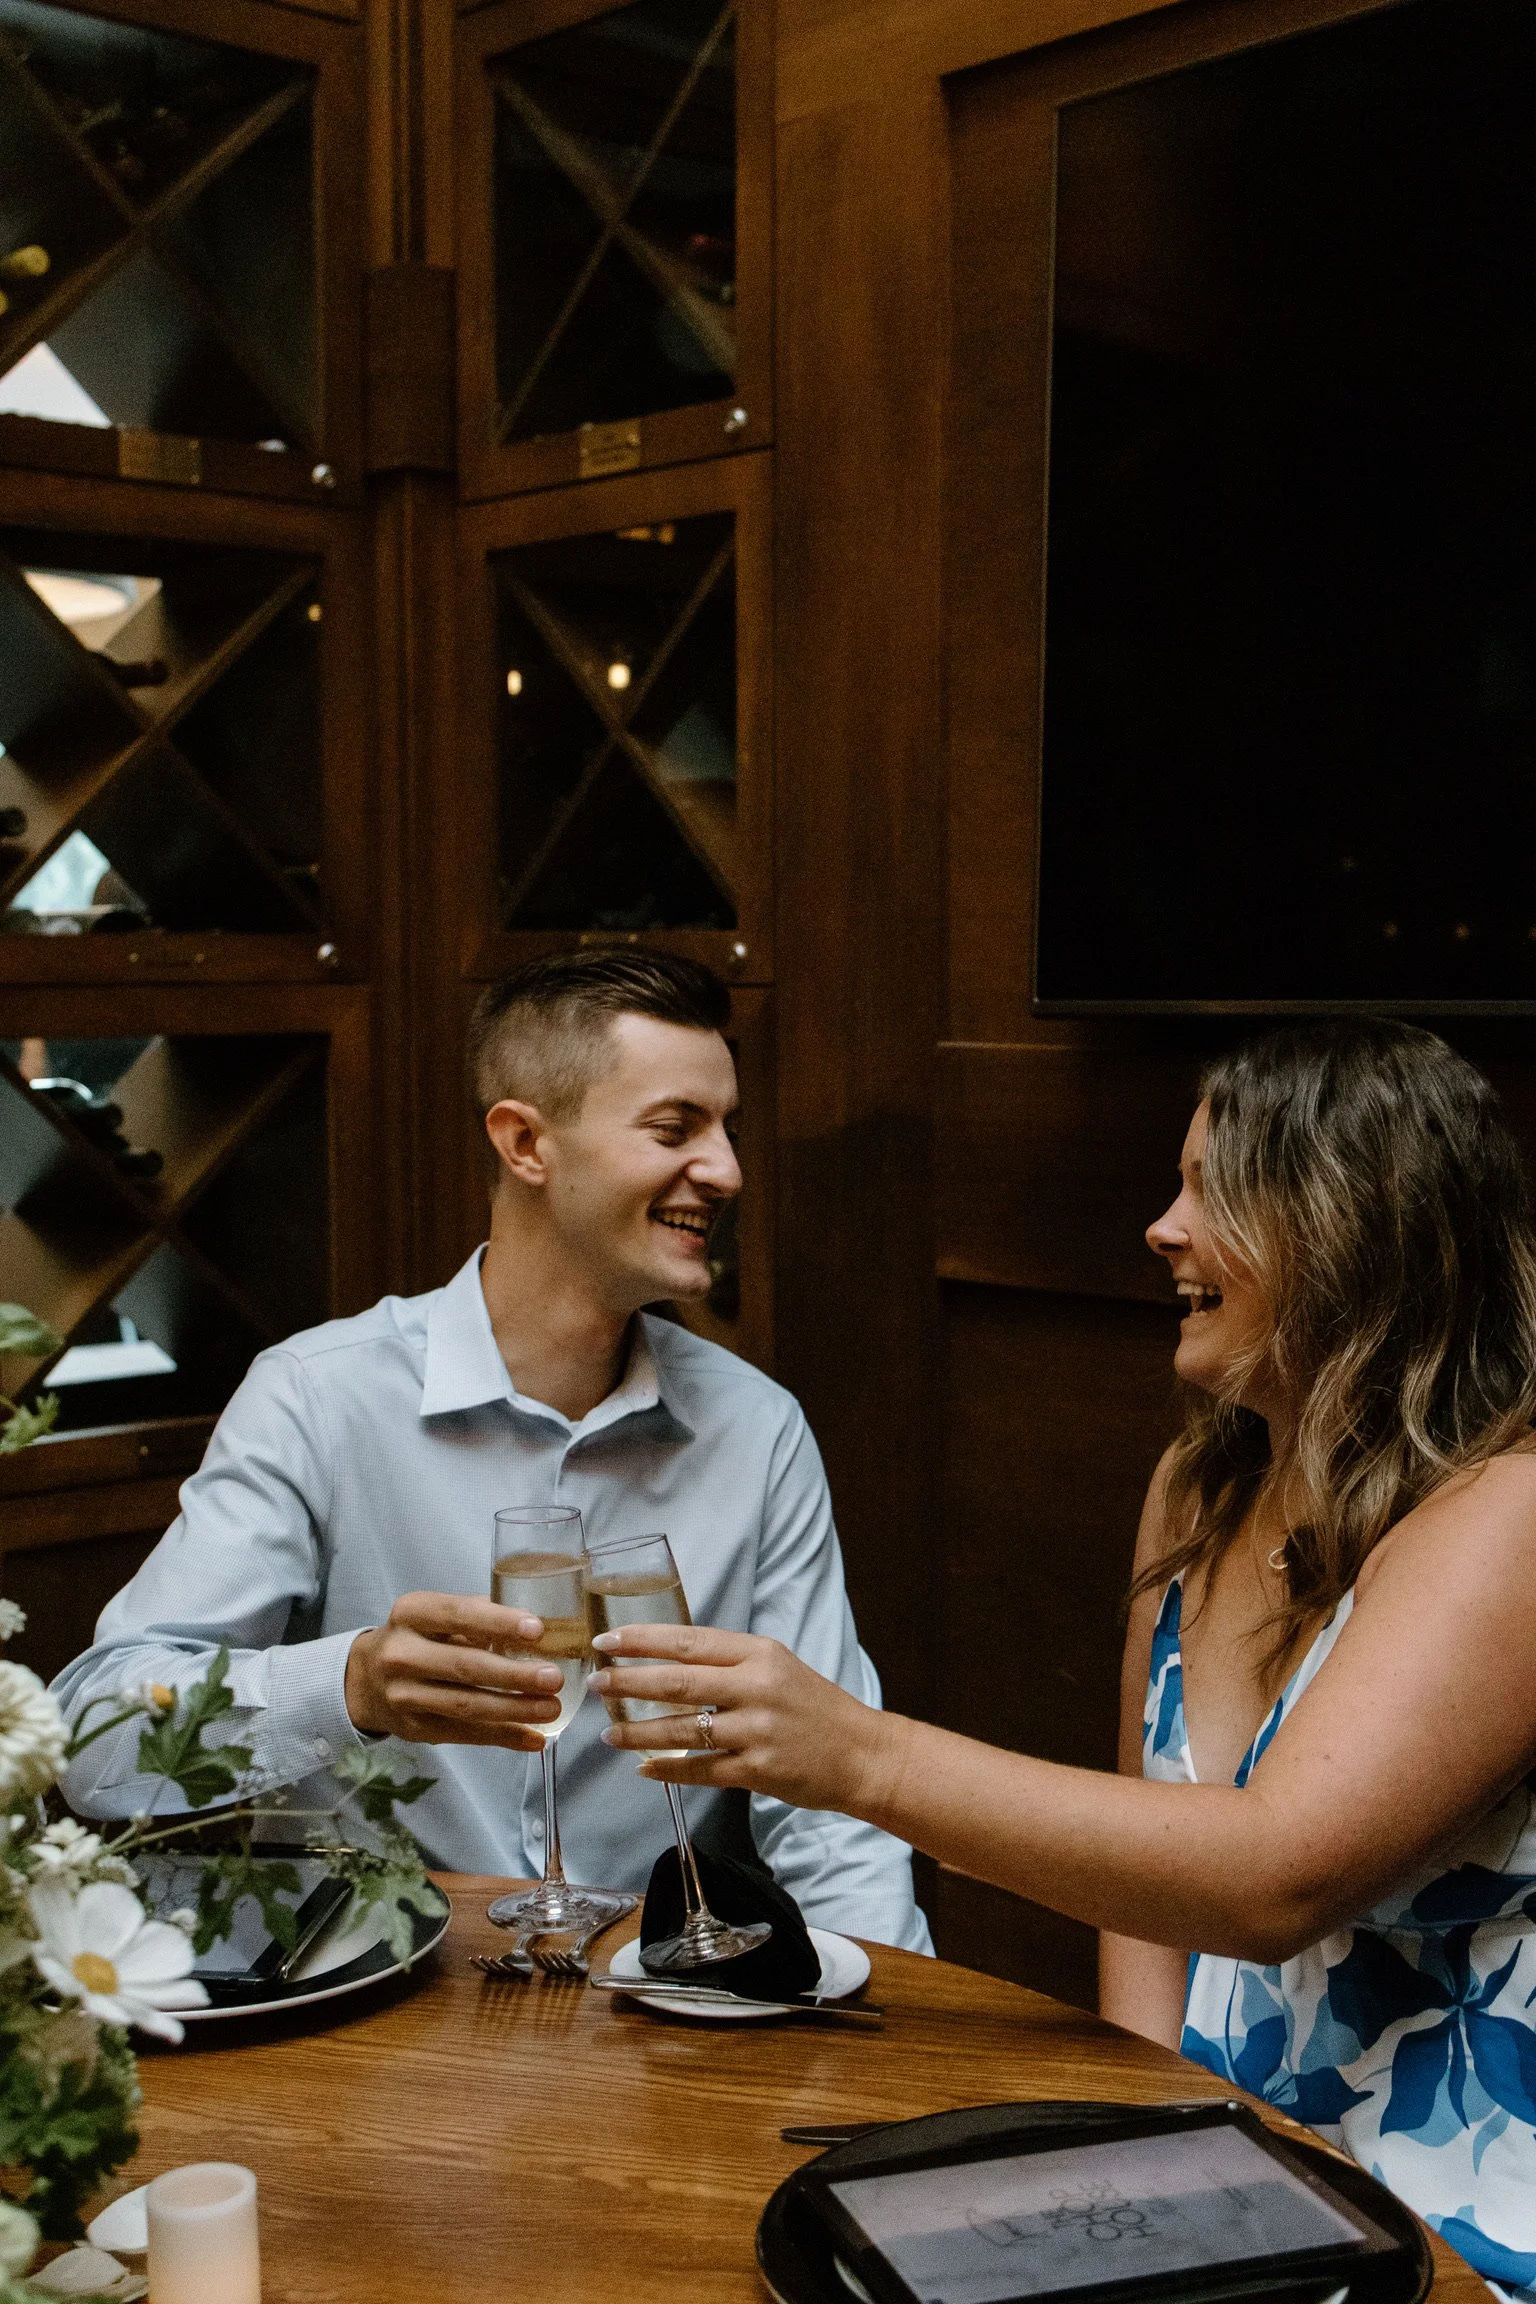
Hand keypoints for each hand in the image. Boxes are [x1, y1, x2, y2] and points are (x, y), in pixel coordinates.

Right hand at [345, 1591, 563, 1747]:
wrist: (365, 1679)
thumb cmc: (420, 1638)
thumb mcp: (437, 1616)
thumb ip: (478, 1616)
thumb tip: (540, 1628)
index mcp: (411, 1613)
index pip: (457, 1614)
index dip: (498, 1622)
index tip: (537, 1629)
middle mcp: (401, 1653)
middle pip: (464, 1666)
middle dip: (514, 1674)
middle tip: (553, 1678)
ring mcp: (403, 1695)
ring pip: (466, 1705)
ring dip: (514, 1710)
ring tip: (551, 1708)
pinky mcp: (414, 1729)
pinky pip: (464, 1734)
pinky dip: (503, 1736)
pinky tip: (534, 1737)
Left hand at [590, 1624, 890, 1813]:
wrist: (861, 1753)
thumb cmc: (815, 1706)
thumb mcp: (777, 1666)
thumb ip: (729, 1661)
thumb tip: (668, 1658)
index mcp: (760, 1653)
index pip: (689, 1641)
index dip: (643, 1641)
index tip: (607, 1642)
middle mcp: (757, 1688)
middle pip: (678, 1682)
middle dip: (629, 1683)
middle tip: (595, 1684)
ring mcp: (757, 1731)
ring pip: (683, 1730)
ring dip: (639, 1733)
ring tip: (608, 1734)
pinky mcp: (759, 1771)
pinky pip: (701, 1770)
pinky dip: (668, 1769)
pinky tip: (644, 1769)